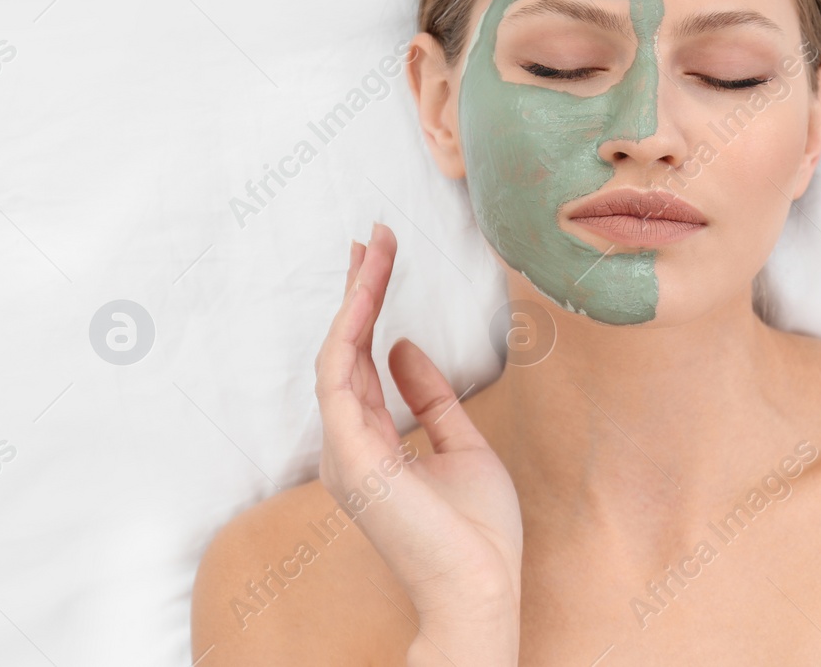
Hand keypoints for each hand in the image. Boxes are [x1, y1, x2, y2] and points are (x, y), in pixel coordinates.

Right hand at [315, 222, 522, 663]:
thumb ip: (433, 399)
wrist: (482, 586)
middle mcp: (350, 444)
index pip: (361, 359)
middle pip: (343, 348)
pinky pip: (340, 382)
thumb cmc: (476, 530)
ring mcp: (346, 453)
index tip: (381, 256)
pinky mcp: (353, 459)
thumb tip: (406, 348)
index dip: (368, 305)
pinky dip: (349, 333)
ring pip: (337, 354)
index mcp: (373, 442)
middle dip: (357, 288)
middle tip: (372, 235)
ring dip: (356, 297)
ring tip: (374, 248)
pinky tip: (366, 295)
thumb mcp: (463, 444)